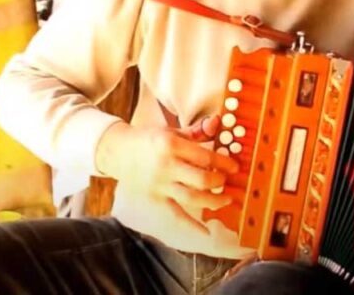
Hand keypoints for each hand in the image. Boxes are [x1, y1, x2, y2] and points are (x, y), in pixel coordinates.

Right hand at [95, 118, 238, 232]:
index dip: (224, 163)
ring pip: (192, 198)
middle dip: (220, 182)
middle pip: (201, 179)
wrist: (119, 151)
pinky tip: (206, 232)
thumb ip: (196, 131)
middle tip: (228, 181)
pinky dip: (191, 225)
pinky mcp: (155, 198)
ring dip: (213, 201)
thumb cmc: (148, 139)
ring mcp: (160, 184)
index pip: (205, 157)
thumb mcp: (171, 131)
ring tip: (225, 199)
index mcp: (171, 145)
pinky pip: (176, 214)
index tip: (234, 167)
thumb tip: (217, 122)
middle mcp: (166, 166)